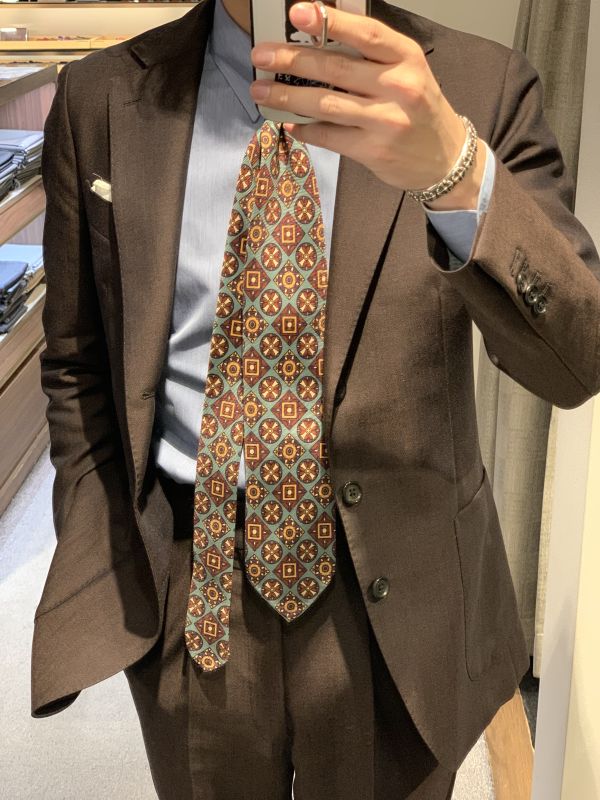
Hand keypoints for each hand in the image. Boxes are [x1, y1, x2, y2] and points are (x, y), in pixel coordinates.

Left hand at [250, 1, 484, 209]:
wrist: (444, 157)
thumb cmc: (418, 107)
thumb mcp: (405, 71)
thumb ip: (369, 54)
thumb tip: (318, 35)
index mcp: (406, 58)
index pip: (365, 33)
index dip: (330, 21)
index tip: (298, 12)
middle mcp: (398, 87)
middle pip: (335, 68)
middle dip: (291, 60)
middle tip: (261, 56)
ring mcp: (385, 121)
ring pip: (326, 104)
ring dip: (288, 96)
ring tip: (260, 91)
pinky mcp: (374, 151)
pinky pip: (330, 136)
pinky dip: (306, 129)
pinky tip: (289, 123)